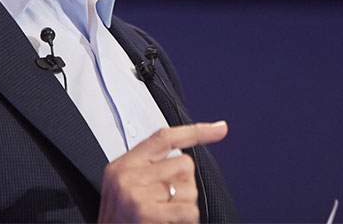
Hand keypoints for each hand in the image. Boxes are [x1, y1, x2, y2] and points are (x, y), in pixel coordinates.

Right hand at [98, 121, 227, 222]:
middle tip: (164, 206)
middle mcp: (125, 176)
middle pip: (184, 164)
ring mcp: (134, 194)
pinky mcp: (144, 212)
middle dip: (184, 186)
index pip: (164, 137)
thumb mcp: (127, 192)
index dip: (196, 131)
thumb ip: (150, 171)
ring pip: (189, 188)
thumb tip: (186, 162)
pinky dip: (187, 221)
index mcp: (121, 166)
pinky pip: (188, 210)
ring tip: (163, 218)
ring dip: (184, 207)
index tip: (220, 128)